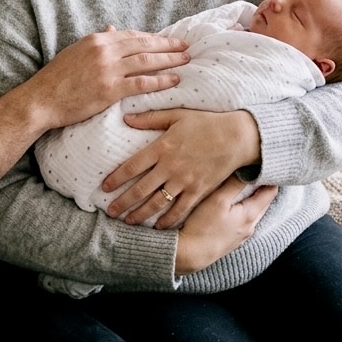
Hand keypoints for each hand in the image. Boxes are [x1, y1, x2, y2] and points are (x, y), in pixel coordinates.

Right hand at [25, 28, 187, 130]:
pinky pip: (142, 82)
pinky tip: (174, 80)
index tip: (167, 41)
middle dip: (168, 45)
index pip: (132, 35)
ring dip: (170, 60)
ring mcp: (109, 69)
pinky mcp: (110, 89)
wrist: (42, 99)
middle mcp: (105, 50)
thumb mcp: (76, 52)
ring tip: (186, 60)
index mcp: (97, 40)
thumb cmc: (57, 79)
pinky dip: (161, 80)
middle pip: (144, 45)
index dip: (152, 38)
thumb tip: (112, 29)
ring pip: (147, 61)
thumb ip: (97, 42)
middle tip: (186, 46)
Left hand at [103, 109, 260, 228]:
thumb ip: (150, 118)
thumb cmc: (206, 123)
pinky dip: (167, 220)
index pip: (131, 166)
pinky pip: (180, 210)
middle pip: (140, 189)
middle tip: (110, 212)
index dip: (116, 178)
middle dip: (123, 203)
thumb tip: (126, 117)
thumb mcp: (177, 115)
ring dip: (140, 215)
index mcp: (162, 147)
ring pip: (157, 203)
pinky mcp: (198, 191)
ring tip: (128, 222)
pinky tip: (158, 227)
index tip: (104, 188)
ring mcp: (184, 181)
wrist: (237, 137)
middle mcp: (170, 167)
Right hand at [174, 177, 276, 275]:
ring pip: (253, 211)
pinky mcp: (231, 240)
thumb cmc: (202, 226)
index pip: (271, 191)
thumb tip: (248, 168)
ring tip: (242, 183)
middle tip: (254, 169)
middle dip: (261, 186)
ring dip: (251, 197)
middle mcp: (250, 226)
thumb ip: (235, 183)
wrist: (188, 255)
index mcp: (251, 215)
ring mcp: (241, 235)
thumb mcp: (218, 200)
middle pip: (264, 201)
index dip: (270, 176)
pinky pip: (243, 220)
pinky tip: (231, 205)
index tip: (264, 164)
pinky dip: (242, 209)